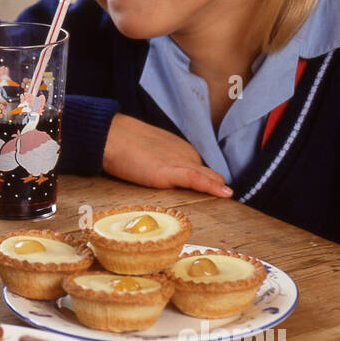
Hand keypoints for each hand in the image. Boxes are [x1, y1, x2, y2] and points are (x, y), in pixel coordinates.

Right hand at [101, 113, 232, 197]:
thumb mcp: (153, 153)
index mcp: (183, 151)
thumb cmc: (126, 145)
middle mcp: (186, 155)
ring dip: (216, 190)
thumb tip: (165, 176)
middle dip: (216, 189)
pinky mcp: (169, 171)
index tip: (217, 196)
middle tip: (223, 204)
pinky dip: (211, 187)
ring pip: (208, 178)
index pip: (203, 171)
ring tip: (227, 203)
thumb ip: (166, 164)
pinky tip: (225, 194)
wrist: (111, 136)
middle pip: (210, 176)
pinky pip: (196, 179)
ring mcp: (179, 162)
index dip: (209, 184)